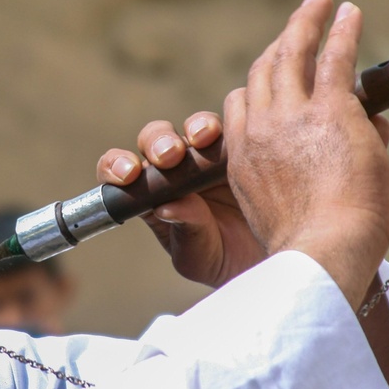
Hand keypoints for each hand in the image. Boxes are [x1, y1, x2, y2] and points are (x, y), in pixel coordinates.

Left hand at [95, 113, 267, 288]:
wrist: (272, 258)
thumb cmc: (223, 261)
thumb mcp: (198, 257)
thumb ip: (184, 231)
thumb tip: (167, 208)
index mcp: (150, 196)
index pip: (120, 172)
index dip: (116, 166)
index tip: (128, 175)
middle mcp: (174, 170)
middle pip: (155, 140)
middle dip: (158, 142)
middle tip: (169, 156)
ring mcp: (207, 156)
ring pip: (193, 127)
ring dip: (195, 126)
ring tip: (202, 138)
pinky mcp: (238, 148)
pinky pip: (232, 129)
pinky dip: (230, 127)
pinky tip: (232, 136)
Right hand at [224, 0, 388, 308]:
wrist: (319, 253)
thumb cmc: (310, 248)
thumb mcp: (286, 209)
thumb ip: (314, 168)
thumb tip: (370, 130)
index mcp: (242, 156)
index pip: (241, 105)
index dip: (260, 86)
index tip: (278, 75)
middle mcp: (259, 128)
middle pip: (263, 71)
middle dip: (280, 42)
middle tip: (298, 23)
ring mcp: (291, 116)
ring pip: (292, 53)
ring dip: (306, 22)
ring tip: (320, 2)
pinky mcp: (329, 110)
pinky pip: (333, 57)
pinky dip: (341, 30)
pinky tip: (349, 11)